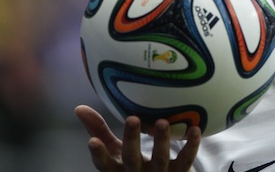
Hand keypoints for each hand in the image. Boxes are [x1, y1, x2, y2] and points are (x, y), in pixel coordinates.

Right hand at [74, 105, 200, 171]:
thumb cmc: (130, 165)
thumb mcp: (114, 152)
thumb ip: (98, 131)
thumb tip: (79, 108)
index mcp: (119, 169)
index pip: (104, 164)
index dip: (98, 154)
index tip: (92, 141)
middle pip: (132, 159)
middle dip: (132, 140)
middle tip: (132, 118)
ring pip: (160, 160)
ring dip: (162, 141)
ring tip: (163, 122)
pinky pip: (186, 160)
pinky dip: (191, 146)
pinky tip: (195, 129)